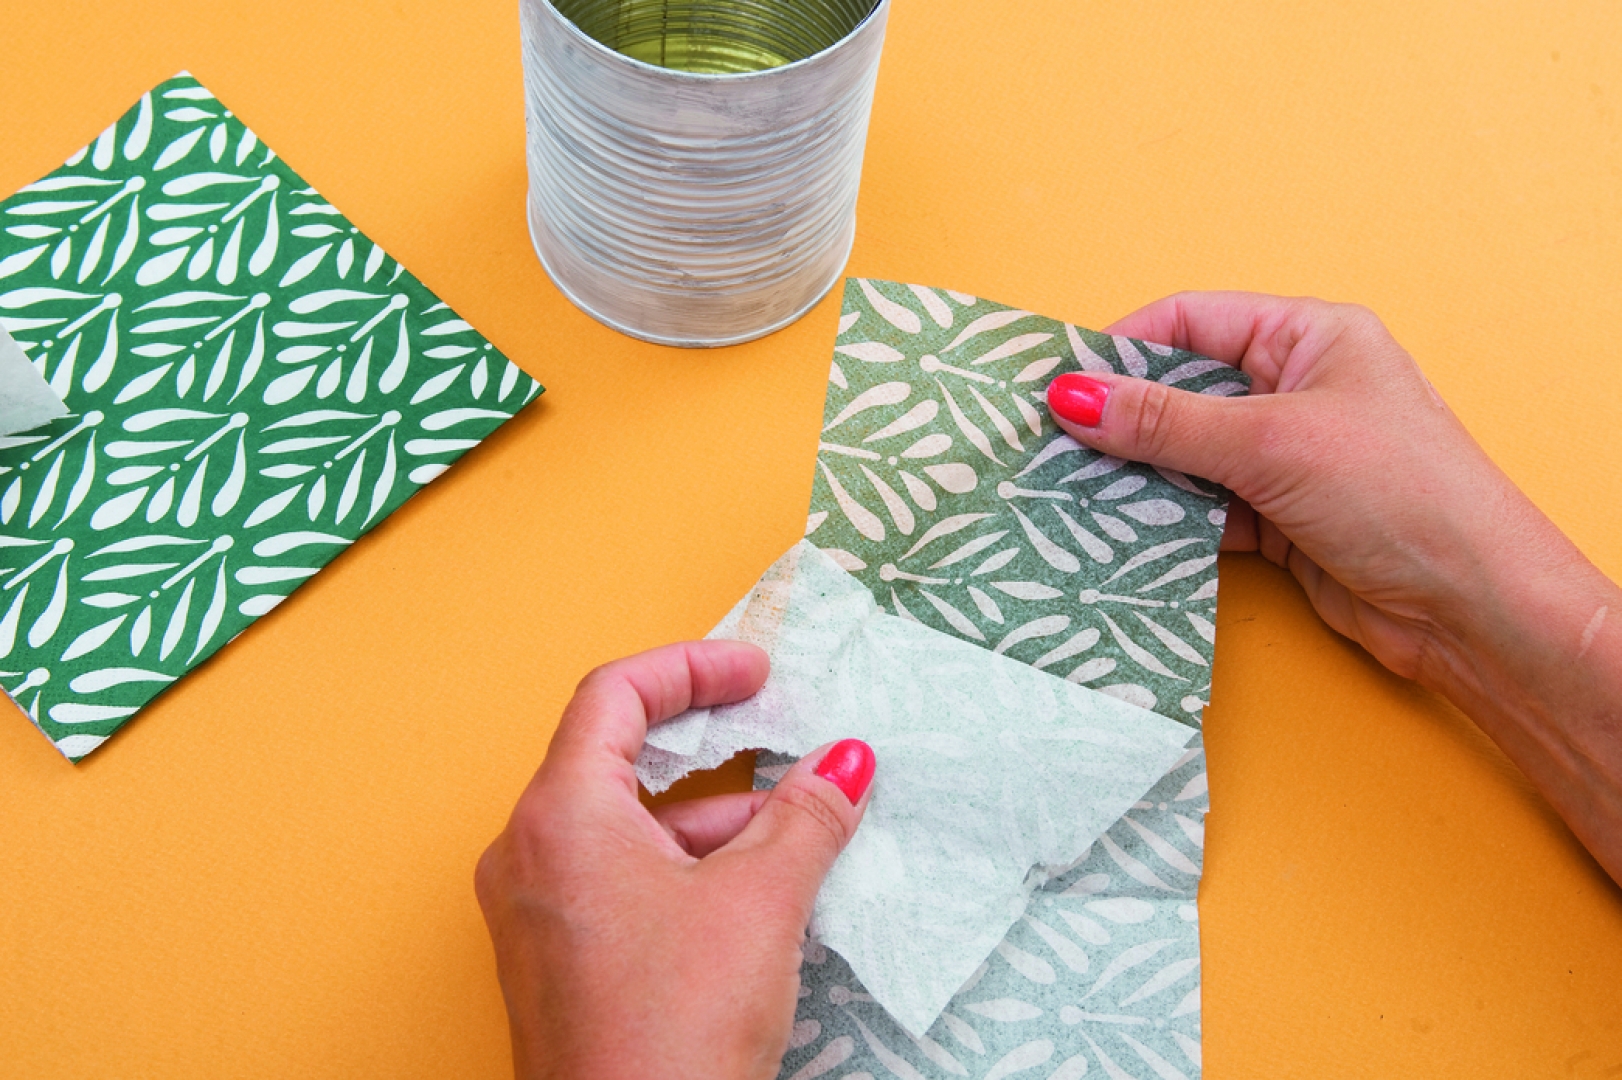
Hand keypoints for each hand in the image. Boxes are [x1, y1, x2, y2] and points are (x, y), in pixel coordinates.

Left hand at [475, 641, 874, 1079]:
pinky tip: (756, 889)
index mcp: (560, 816)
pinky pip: (619, 878)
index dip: (693, 668)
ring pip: (626, 825)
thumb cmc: (672, 1032)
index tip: (757, 671)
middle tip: (778, 726)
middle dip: (710, 742)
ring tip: (798, 827)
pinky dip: (686, 865)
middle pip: (619, 756)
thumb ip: (806, 816)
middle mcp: (529, 854)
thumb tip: (847, 761)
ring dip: (711, 814)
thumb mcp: (760, 903)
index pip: (615, 696)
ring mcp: (537, 911)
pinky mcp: (557, 960)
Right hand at [1045, 292, 1621, 881]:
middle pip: (1182, 389)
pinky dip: (1162, 521)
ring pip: (1185, 455)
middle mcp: (1296, 388)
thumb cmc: (1402, 496)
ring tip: (1070, 491)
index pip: (1193, 320)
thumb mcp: (1271, 443)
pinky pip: (1201, 509)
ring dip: (1136, 476)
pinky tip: (1119, 533)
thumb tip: (1074, 396)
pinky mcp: (1279, 520)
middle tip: (1049, 443)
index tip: (1058, 384)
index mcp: (1311, 336)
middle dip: (1120, 418)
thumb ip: (1166, 422)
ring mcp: (1288, 457)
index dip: (1122, 347)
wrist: (1473, 609)